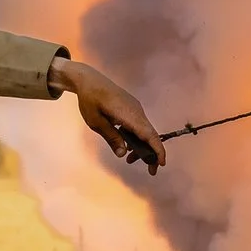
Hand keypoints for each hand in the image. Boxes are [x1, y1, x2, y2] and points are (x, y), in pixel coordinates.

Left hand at [49, 57, 164, 170]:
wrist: (89, 79)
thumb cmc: (90, 100)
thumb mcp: (96, 122)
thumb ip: (111, 137)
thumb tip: (123, 154)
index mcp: (128, 114)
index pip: (148, 134)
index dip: (157, 149)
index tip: (161, 163)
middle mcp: (136, 111)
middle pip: (150, 135)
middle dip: (152, 153)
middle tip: (150, 171)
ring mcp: (136, 109)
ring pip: (145, 130)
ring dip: (142, 146)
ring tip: (130, 159)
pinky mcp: (132, 108)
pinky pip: (140, 125)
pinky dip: (138, 137)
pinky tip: (128, 145)